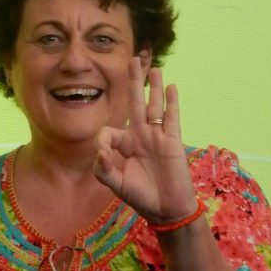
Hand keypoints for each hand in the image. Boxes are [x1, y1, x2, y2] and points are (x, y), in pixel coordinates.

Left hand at [92, 57, 197, 222]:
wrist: (167, 211)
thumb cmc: (141, 197)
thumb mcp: (116, 184)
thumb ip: (103, 168)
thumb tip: (98, 151)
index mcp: (125, 144)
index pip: (110, 130)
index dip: (103, 142)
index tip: (104, 156)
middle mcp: (140, 135)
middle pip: (135, 102)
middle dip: (133, 82)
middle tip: (131, 60)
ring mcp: (157, 136)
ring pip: (155, 105)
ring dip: (154, 87)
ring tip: (153, 67)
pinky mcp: (172, 141)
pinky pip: (172, 118)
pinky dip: (172, 102)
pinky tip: (172, 87)